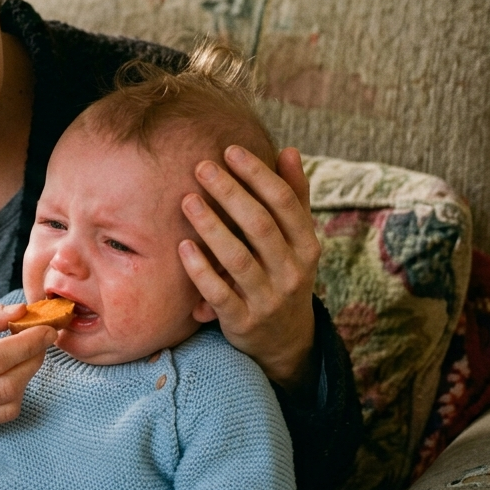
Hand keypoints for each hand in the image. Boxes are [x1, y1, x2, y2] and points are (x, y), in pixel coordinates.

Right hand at [0, 299, 55, 449]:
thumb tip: (17, 313)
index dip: (27, 343)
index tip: (45, 328)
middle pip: (7, 386)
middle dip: (32, 360)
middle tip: (39, 339)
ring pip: (7, 407)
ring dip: (25, 380)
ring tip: (23, 356)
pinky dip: (8, 396)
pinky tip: (4, 376)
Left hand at [177, 145, 319, 392]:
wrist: (285, 340)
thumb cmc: (283, 274)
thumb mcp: (297, 241)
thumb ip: (293, 197)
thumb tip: (288, 150)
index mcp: (307, 246)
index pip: (284, 203)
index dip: (258, 174)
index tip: (230, 150)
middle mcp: (292, 272)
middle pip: (260, 226)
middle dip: (231, 193)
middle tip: (202, 167)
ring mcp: (267, 299)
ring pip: (238, 259)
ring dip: (212, 227)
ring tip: (188, 200)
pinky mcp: (242, 321)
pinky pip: (219, 294)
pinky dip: (201, 270)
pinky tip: (182, 247)